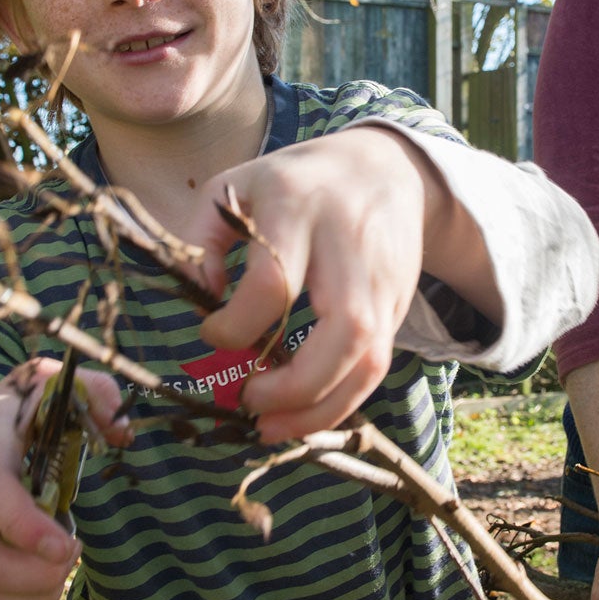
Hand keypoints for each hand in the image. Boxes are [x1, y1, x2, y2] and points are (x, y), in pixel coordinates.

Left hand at [191, 128, 447, 441]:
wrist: (387, 170)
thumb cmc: (296, 182)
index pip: (274, 284)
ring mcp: (382, 282)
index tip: (210, 334)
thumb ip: (201, 237)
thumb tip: (199, 298)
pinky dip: (340, 403)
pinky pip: (376, 368)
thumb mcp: (235, 185)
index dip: (235, 326)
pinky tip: (302, 417)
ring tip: (271, 429)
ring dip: (320, 409)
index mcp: (298, 207)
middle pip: (343, 331)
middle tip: (247, 401)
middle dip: (293, 386)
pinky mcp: (398, 308)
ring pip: (369, 360)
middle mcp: (350, 247)